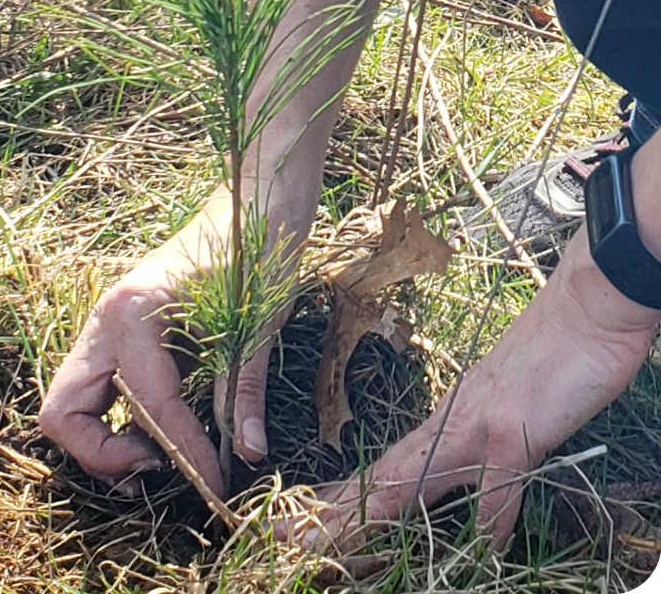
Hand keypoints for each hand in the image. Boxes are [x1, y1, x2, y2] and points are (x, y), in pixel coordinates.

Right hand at [38, 184, 295, 497]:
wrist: (254, 197)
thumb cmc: (255, 246)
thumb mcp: (254, 323)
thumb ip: (242, 390)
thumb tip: (248, 454)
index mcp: (133, 311)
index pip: (148, 406)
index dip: (183, 451)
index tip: (217, 481)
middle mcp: (105, 318)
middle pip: (64, 412)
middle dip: (105, 455)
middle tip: (159, 470)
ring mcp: (106, 322)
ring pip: (72, 402)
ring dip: (105, 440)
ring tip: (159, 456)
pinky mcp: (120, 328)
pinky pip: (96, 386)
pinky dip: (116, 417)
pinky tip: (159, 426)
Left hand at [287, 217, 660, 550]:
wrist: (583, 309)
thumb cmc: (548, 355)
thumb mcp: (506, 407)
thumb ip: (482, 445)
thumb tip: (469, 480)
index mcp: (444, 423)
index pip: (380, 469)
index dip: (341, 498)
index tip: (304, 518)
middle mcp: (449, 428)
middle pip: (377, 480)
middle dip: (329, 514)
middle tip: (280, 536)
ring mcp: (475, 429)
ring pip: (405, 482)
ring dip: (364, 518)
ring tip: (319, 543)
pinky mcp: (512, 432)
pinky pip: (497, 490)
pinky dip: (490, 525)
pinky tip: (484, 554)